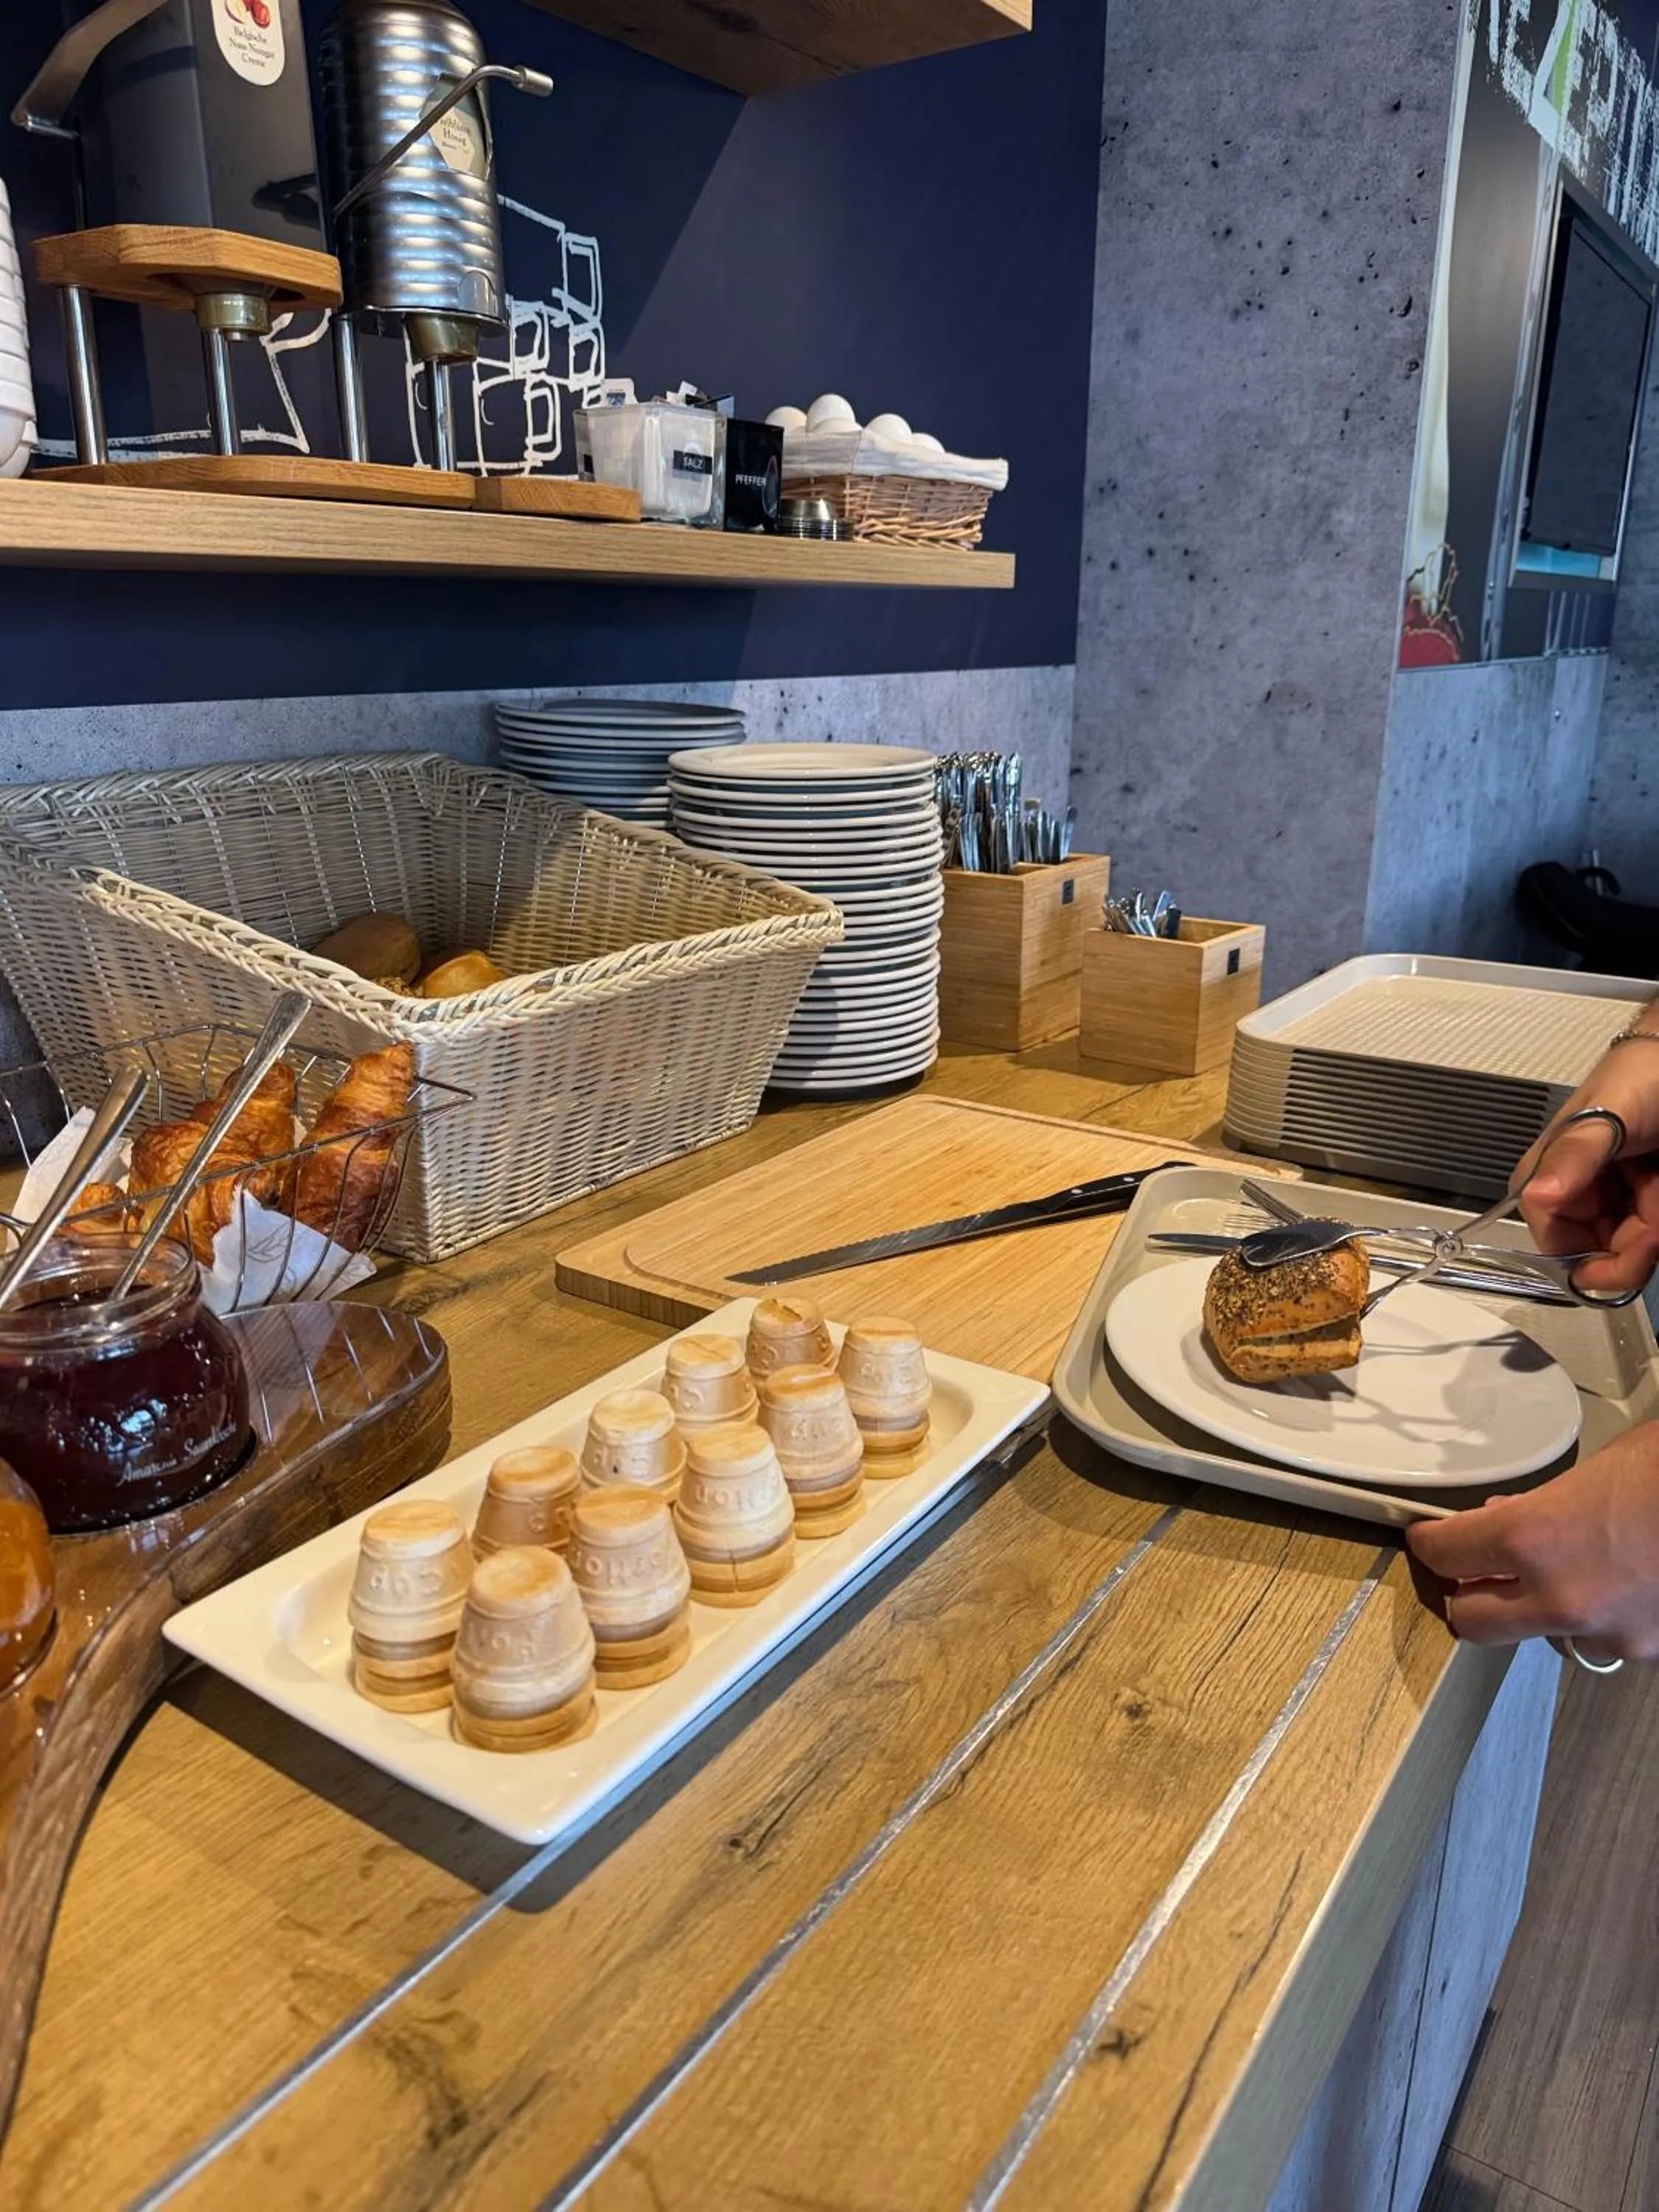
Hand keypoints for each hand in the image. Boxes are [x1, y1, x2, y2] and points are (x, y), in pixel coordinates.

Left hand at [1407, 1421, 1658, 1660]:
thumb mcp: (1591, 1471)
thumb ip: (1538, 1505)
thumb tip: (1503, 1519)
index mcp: (1532, 1538)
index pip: (1442, 1556)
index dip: (1429, 1544)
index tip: (1429, 1538)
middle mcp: (1558, 1597)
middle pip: (1471, 1622)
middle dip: (1468, 1595)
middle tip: (1477, 1570)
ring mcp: (1604, 1633)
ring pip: (1541, 1634)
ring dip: (1541, 1607)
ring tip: (1574, 1568)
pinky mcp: (1645, 1652)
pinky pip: (1599, 1638)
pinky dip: (1598, 1616)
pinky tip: (1623, 1581)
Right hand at [1516, 1040, 1658, 1296]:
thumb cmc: (1638, 1078)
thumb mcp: (1605, 1116)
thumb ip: (1572, 1155)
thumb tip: (1538, 1195)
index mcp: (1546, 1180)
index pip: (1556, 1245)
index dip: (1596, 1258)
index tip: (1643, 1243)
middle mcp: (1572, 1197)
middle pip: (1598, 1253)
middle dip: (1636, 1242)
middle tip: (1658, 1202)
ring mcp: (1609, 1201)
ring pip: (1629, 1247)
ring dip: (1653, 1226)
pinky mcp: (1638, 1201)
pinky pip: (1647, 1232)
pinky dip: (1657, 1219)